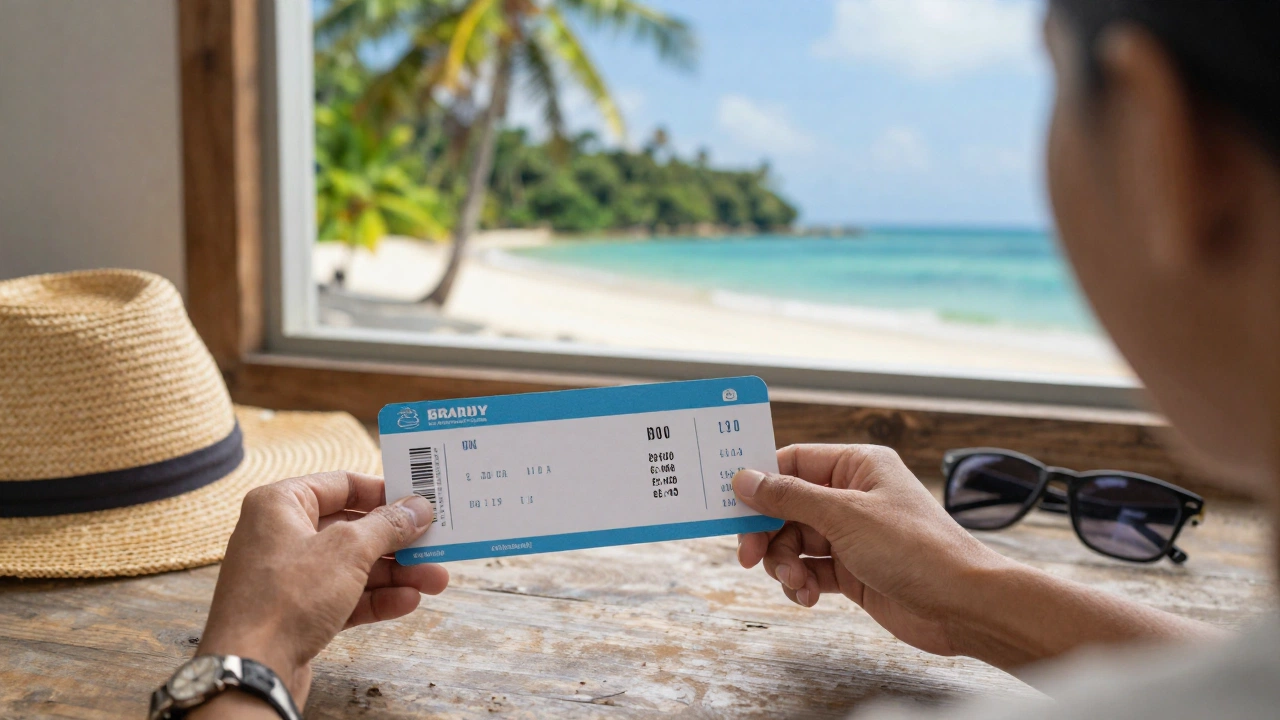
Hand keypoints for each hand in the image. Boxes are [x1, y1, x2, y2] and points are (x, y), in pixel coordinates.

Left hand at [195, 471, 448, 708]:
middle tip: (435, 545)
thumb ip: (388, 526)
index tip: (419, 502)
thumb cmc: (288, 597)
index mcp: (281, 505)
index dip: (384, 492)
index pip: (341, 484)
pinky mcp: (297, 612)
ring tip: (435, 581)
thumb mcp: (348, 551)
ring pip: (353, 566)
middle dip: (397, 541)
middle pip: (352, 528)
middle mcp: (281, 535)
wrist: (250, 668)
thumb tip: (418, 508)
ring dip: (395, 573)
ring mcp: (288, 577)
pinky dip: (375, 598)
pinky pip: (344, 596)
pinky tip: (408, 602)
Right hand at [734, 444, 1012, 658]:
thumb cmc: (916, 549)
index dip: (760, 483)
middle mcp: (853, 496)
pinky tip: (808, 596)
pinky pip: (810, 570)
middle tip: (750, 557)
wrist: (962, 605)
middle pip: (787, 507)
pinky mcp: (853, 570)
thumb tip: (745, 478)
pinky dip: (801, 583)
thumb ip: (789, 497)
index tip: (732, 506)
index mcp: (856, 466)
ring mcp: (852, 535)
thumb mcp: (844, 516)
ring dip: (785, 563)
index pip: (792, 463)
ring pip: (794, 541)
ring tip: (797, 582)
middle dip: (768, 533)